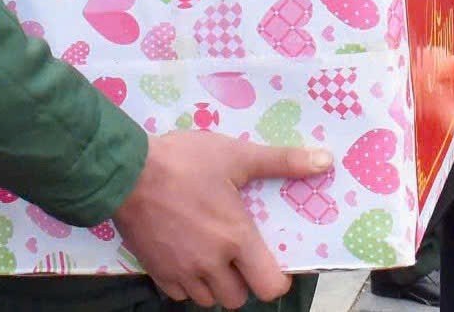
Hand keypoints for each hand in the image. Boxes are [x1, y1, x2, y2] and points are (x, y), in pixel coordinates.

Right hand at [113, 131, 331, 306]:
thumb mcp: (237, 155)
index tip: (270, 263)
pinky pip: (179, 294)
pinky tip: (186, 256)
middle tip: (237, 254)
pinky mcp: (156, 272)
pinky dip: (186, 282)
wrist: (126, 171)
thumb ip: (282, 161)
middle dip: (242, 281)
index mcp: (235, 238)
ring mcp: (181, 271)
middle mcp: (211, 263)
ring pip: (207, 299)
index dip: (275, 279)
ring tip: (211, 254)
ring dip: (214, 284)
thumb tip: (326, 161)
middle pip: (237, 299)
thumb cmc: (185, 162)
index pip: (269, 287)